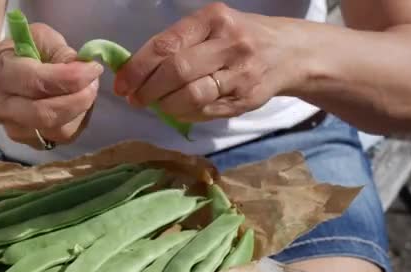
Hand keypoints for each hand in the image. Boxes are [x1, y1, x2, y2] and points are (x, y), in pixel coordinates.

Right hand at [0, 23, 102, 148]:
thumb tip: (85, 69)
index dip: (71, 77)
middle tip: (94, 83)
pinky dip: (78, 121)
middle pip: (46, 115)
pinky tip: (77, 103)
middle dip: (79, 100)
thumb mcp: (37, 38)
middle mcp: (2, 107)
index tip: (94, 68)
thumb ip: (60, 51)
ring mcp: (15, 130)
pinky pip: (63, 137)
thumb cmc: (18, 53)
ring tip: (86, 90)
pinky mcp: (31, 143)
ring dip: (82, 111)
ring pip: (59, 131)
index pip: (37, 82)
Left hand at [114, 2, 305, 122]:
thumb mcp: (212, 27)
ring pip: (191, 96)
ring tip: (157, 104)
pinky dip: (184, 114)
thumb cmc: (239, 37)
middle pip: (177, 71)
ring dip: (165, 105)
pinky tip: (178, 110)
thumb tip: (133, 72)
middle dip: (148, 90)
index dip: (138, 68)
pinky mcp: (246, 99)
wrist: (289, 53)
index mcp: (214, 19)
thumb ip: (178, 43)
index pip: (167, 44)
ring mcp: (241, 73)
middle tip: (135, 99)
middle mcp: (230, 43)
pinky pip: (205, 112)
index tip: (121, 84)